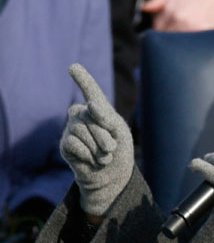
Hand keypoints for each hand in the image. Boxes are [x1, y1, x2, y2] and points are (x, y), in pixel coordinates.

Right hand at [60, 64, 133, 217]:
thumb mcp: (119, 131)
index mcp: (99, 109)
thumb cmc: (119, 150)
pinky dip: (89, 156)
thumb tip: (89, 105)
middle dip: (106, 137)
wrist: (111, 176)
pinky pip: (76, 145)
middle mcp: (82, 114)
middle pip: (93, 117)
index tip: (73, 67)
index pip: (91, 91)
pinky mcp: (65, 144)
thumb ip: (107, 116)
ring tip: (103, 156)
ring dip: (99, 149)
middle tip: (110, 149)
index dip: (83, 79)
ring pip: (85, 132)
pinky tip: (90, 160)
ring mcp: (71, 128)